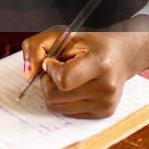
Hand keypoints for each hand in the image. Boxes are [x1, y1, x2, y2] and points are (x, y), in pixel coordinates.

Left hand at [22, 22, 148, 117]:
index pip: (63, 79)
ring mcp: (106, 104)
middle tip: (57, 69)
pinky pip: (67, 112)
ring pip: (57, 107)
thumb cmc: (89, 43)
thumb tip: (27, 73)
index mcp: (100, 64)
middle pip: (54, 97)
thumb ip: (36, 46)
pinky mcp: (104, 114)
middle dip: (47, 82)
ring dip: (54, 92)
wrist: (121, 54)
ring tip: (67, 77)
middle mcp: (106, 87)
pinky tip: (77, 86)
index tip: (52, 61)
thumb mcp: (62, 34)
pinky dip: (64, 99)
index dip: (50, 70)